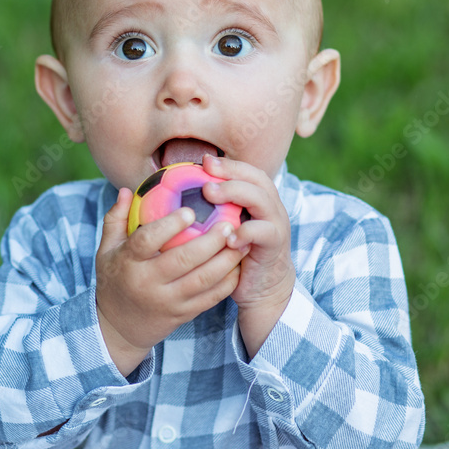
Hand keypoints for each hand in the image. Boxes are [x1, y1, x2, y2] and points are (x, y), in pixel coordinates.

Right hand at [95, 187, 246, 375]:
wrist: (118, 328)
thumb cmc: (114, 281)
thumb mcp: (105, 251)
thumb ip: (115, 220)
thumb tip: (125, 190)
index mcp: (128, 263)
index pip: (147, 241)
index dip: (169, 226)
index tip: (190, 211)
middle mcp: (148, 283)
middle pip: (183, 260)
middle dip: (210, 241)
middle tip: (229, 222)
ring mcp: (168, 301)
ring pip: (203, 280)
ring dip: (226, 259)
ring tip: (240, 239)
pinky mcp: (183, 314)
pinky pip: (211, 297)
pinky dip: (228, 280)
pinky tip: (238, 263)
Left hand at [201, 155, 295, 357]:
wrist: (263, 288)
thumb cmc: (235, 256)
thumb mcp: (223, 230)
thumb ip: (210, 212)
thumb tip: (172, 198)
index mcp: (258, 199)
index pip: (246, 172)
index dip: (227, 164)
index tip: (203, 160)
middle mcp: (270, 206)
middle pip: (256, 179)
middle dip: (231, 172)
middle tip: (205, 172)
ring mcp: (276, 224)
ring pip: (262, 199)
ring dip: (236, 193)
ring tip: (210, 194)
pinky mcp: (275, 244)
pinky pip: (264, 232)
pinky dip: (246, 231)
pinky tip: (227, 236)